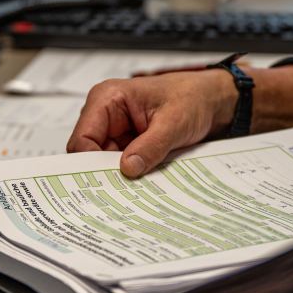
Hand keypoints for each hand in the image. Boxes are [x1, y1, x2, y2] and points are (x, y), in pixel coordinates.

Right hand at [66, 70, 237, 177]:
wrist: (210, 100)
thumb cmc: (192, 98)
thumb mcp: (174, 123)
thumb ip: (151, 146)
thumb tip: (128, 168)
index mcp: (107, 99)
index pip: (82, 139)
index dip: (89, 164)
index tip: (106, 185)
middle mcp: (105, 114)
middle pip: (89, 154)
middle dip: (104, 173)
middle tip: (119, 195)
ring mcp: (115, 130)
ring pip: (103, 163)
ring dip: (118, 176)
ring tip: (134, 192)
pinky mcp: (126, 143)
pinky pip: (119, 165)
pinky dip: (129, 176)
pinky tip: (140, 186)